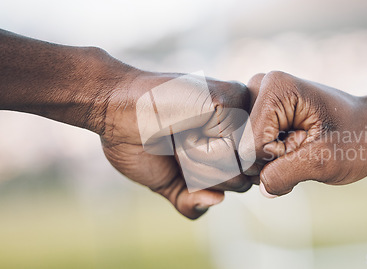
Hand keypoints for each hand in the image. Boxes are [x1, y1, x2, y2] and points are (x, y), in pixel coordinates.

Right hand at [100, 71, 252, 218]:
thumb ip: (191, 200)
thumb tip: (216, 201)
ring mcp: (239, 107)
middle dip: (204, 176)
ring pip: (240, 166)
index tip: (179, 156)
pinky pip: (230, 149)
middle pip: (245, 178)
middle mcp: (240, 121)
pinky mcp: (231, 98)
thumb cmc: (137, 140)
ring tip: (180, 134)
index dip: (208, 183)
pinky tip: (184, 124)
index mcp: (230, 138)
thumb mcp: (166, 181)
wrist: (113, 108)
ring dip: (201, 162)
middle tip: (177, 145)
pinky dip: (200, 148)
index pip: (242, 182)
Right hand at [240, 71, 366, 196]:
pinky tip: (290, 147)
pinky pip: (247, 150)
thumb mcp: (326, 160)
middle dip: (271, 162)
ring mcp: (254, 99)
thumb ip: (287, 174)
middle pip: (242, 148)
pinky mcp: (255, 112)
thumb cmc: (356, 139)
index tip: (308, 146)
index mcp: (274, 88)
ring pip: (243, 152)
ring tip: (300, 146)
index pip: (251, 147)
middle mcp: (257, 86)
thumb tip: (261, 188)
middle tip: (305, 147)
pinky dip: (269, 160)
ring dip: (270, 162)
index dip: (279, 160)